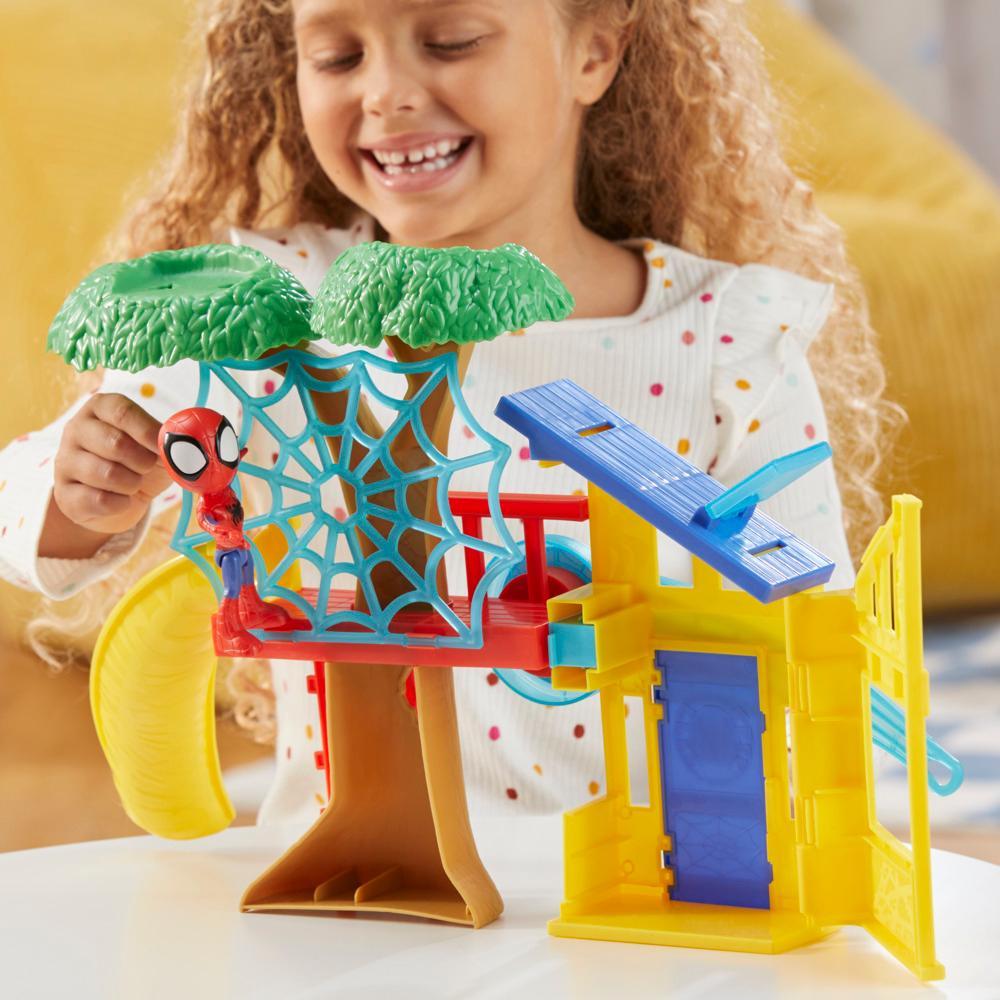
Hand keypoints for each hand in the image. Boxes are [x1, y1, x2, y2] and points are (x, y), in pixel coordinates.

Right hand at [48, 393, 172, 543]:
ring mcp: (65, 461)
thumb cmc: (140, 464)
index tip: (164, 447)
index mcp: (101, 408)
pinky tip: (121, 500)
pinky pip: (99, 500)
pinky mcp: (64, 493)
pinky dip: (121, 504)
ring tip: (133, 483)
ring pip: (107, 474)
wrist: (119, 501)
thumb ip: (170, 441)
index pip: (122, 411)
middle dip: (143, 461)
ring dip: (132, 484)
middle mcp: (76, 429)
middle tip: (147, 467)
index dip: (148, 431)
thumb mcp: (157, 448)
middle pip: (115, 443)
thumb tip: (185, 443)